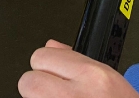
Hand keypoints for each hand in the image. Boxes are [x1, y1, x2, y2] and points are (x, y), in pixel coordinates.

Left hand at [18, 40, 138, 97]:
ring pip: (29, 96)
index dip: (47, 65)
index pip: (41, 56)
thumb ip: (77, 61)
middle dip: (38, 86)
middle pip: (28, 80)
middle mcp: (76, 95)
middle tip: (55, 92)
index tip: (55, 74)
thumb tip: (51, 46)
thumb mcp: (110, 80)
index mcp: (92, 75)